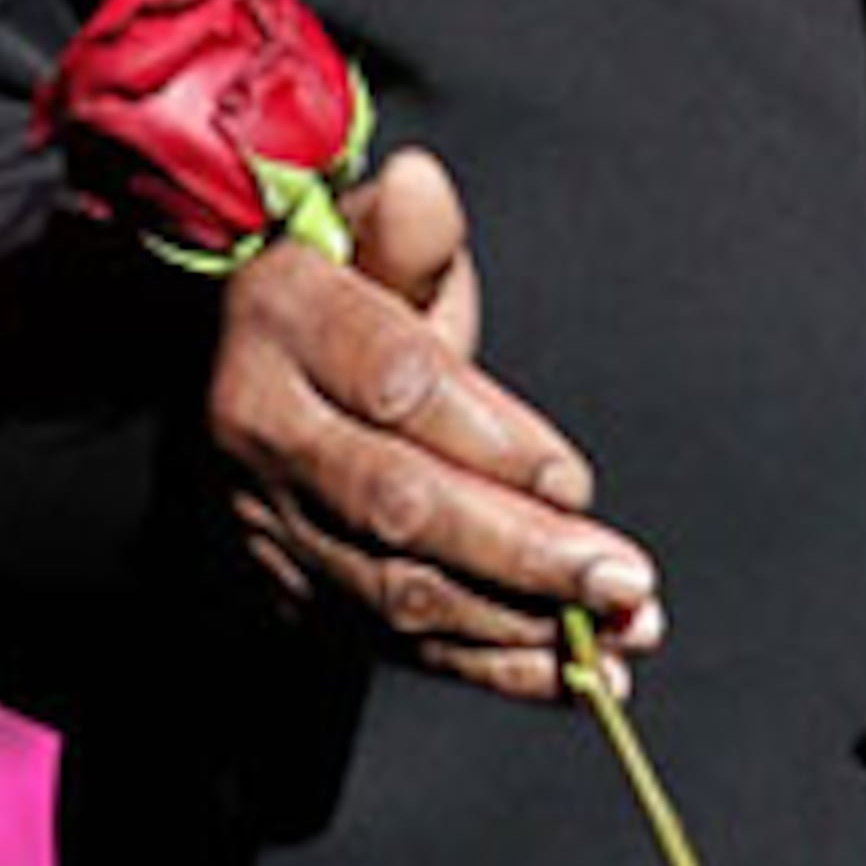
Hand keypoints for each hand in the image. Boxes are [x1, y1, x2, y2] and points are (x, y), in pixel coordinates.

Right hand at [205, 145, 664, 700]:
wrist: (239, 359)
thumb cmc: (343, 292)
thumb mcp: (373, 237)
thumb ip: (411, 233)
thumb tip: (422, 188)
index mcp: (283, 316)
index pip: (396, 385)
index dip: (494, 440)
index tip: (576, 483)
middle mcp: (259, 424)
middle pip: (398, 504)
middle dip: (523, 554)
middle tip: (625, 586)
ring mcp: (265, 517)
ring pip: (394, 590)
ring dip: (519, 628)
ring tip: (621, 641)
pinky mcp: (285, 585)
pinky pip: (390, 640)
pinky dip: (486, 666)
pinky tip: (567, 677)